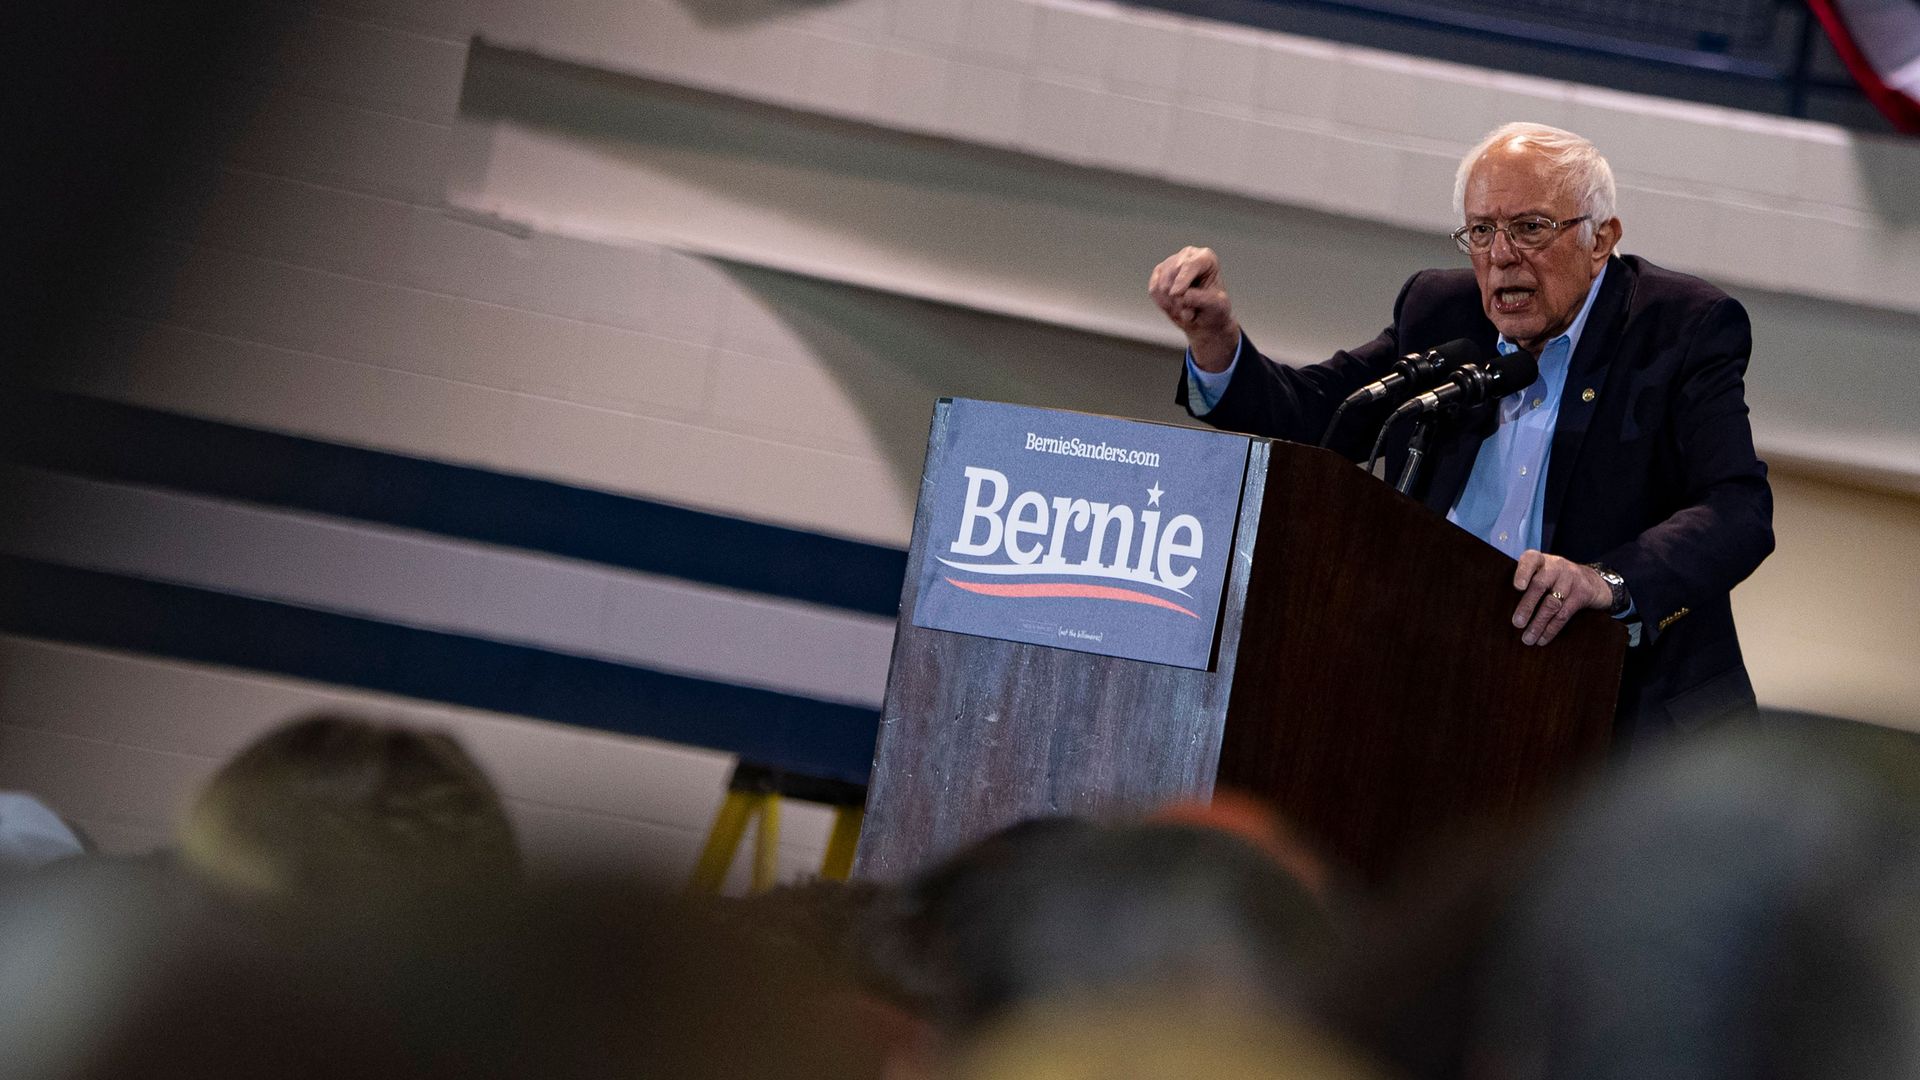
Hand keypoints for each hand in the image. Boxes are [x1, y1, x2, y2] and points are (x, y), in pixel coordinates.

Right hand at [1148, 246, 1240, 370]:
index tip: (1179, 296)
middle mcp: (1187, 255)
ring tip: (1184, 310)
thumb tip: (1183, 295)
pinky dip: (1161, 302)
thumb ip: (1203, 299)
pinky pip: (1153, 290)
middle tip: (1188, 312)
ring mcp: (1171, 265)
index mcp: (1205, 258)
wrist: (1204, 321)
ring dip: (1169, 303)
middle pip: (1172, 273)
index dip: (1184, 280)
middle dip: (1178, 297)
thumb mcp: (1217, 308)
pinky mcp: (1158, 276)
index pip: (1191, 263)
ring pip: (1160, 283)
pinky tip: (1173, 307)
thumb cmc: (1215, 312)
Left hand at [1511, 551, 1610, 645]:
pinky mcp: (1582, 593)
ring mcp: (1571, 578)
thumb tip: (1502, 608)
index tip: (1517, 586)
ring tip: (1528, 639)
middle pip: (1540, 585)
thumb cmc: (1554, 580)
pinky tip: (1542, 639)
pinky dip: (1552, 629)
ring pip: (1552, 603)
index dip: (1523, 572)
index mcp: (1540, 560)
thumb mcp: (1541, 573)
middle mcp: (1556, 566)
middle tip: (1517, 623)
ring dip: (1538, 623)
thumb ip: (1525, 583)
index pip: (1531, 559)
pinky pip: (1564, 613)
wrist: (1592, 580)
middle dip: (1527, 606)